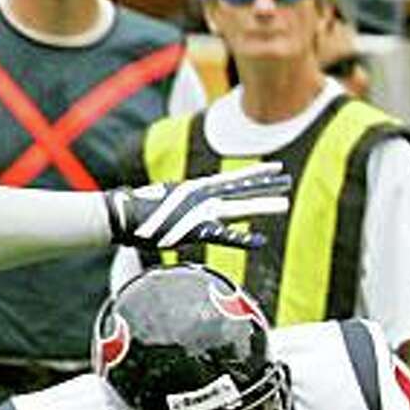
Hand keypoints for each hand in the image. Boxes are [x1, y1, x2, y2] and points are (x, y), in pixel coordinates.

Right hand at [103, 163, 291, 251]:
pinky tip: (260, 240)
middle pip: (240, 188)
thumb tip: (191, 203)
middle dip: (265, 183)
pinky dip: (242, 239)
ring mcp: (200, 211)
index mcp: (198, 187)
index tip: (275, 168)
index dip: (256, 174)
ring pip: (238, 206)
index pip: (233, 178)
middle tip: (286, 179)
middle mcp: (202, 195)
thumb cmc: (142, 209)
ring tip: (285, 203)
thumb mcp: (170, 198)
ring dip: (261, 204)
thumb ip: (186, 200)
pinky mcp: (194, 229)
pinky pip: (224, 235)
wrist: (122, 213)